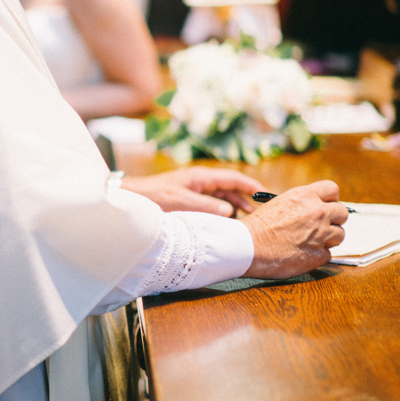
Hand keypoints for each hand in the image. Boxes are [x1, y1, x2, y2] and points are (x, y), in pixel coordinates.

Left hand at [121, 166, 261, 216]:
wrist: (133, 199)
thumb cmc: (154, 196)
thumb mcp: (182, 201)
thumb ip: (207, 206)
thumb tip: (230, 211)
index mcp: (202, 177)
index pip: (234, 178)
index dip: (251, 186)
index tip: (266, 195)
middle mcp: (201, 182)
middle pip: (230, 188)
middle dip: (246, 199)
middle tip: (261, 212)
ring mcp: (195, 191)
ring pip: (222, 198)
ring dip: (235, 207)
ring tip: (248, 220)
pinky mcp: (190, 200)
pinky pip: (212, 205)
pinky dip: (222, 212)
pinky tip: (226, 223)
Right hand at [243, 181, 347, 278]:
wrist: (248, 247)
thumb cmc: (259, 226)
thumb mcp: (281, 203)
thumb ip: (302, 204)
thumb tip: (314, 209)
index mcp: (306, 196)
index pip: (333, 189)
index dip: (330, 199)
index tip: (325, 205)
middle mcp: (317, 213)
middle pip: (342, 213)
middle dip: (334, 219)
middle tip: (321, 226)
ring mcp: (321, 235)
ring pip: (339, 235)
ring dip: (328, 239)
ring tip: (310, 241)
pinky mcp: (319, 255)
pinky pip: (328, 254)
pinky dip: (318, 255)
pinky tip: (303, 254)